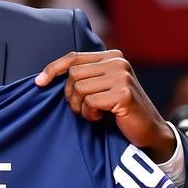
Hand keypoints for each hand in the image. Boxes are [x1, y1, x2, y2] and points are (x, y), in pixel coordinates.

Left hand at [35, 51, 175, 162]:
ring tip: (94, 113)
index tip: (39, 83)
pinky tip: (102, 118)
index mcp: (112, 57)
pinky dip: (90, 115)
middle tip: (83, 108)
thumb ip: (84, 77)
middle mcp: (118, 62)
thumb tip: (44, 77)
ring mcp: (122, 76)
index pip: (74, 57)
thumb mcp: (101, 88)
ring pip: (79, 88)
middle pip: (73, 75)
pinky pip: (90, 102)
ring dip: (81, 107)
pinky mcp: (123, 93)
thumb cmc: (118, 111)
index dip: (53, 69)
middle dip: (71, 96)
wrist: (148, 130)